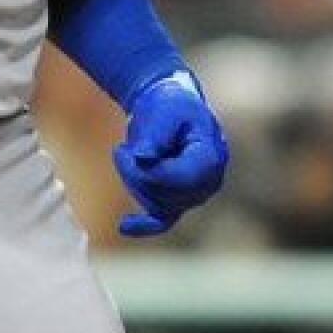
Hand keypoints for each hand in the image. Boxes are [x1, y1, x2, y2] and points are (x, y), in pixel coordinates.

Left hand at [112, 70, 227, 237]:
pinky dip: (144, 226)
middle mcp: (208, 183)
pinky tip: (123, 227)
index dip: (146, 170)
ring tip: (126, 153)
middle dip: (134, 174)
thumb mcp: (164, 110)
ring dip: (133, 182)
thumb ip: (155, 133)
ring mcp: (193, 195)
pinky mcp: (177, 200)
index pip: (177, 179)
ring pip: (156, 205)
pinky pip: (163, 221)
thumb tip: (142, 159)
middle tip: (120, 149)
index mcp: (211, 158)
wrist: (169, 106)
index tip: (124, 150)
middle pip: (164, 194)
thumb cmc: (169, 105)